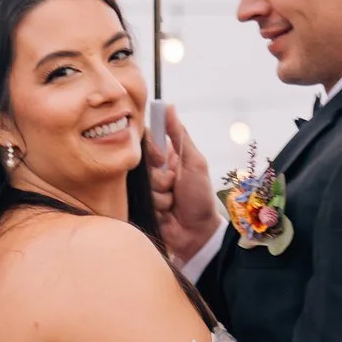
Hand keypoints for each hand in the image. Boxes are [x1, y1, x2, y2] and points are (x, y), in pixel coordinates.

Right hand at [146, 106, 220, 263]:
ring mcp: (148, 189)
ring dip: (161, 194)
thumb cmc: (200, 198)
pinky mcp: (142, 206)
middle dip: (159, 176)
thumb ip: (179, 135)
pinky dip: (158, 206)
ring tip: (173, 202)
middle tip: (173, 184)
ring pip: (143, 183)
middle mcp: (154, 171)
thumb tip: (168, 107)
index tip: (162, 159)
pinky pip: (142, 199)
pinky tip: (167, 213)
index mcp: (167, 156)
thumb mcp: (195, 162)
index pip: (147, 140)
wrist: (197, 234)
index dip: (153, 150)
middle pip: (141, 162)